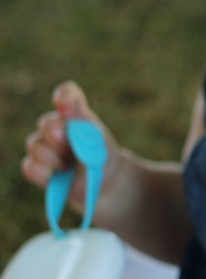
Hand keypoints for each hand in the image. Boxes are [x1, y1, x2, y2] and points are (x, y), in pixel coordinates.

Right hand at [21, 81, 119, 213]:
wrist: (103, 183)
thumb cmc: (102, 157)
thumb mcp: (99, 141)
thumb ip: (84, 124)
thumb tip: (70, 102)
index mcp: (75, 115)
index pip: (66, 94)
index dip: (63, 96)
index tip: (65, 105)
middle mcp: (56, 127)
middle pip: (46, 122)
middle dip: (57, 134)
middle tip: (70, 146)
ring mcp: (44, 146)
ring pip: (35, 145)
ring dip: (55, 158)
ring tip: (71, 166)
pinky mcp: (37, 166)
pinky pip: (30, 166)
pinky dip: (45, 173)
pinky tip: (58, 175)